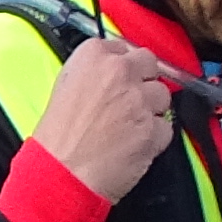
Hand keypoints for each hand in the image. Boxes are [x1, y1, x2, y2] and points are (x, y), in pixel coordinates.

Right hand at [32, 34, 179, 202]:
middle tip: (127, 99)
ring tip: (126, 127)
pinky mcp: (155, 127)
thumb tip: (115, 72)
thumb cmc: (56, 138)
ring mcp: (141, 99)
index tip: (114, 79)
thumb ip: (93, 73)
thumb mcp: (64, 89)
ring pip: (162, 95)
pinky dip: (153, 136)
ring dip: (150, 109)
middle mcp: (120, 72)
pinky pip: (166, 126)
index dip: (120, 65)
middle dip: (142, 79)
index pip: (122, 47)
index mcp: (92, 57)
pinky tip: (132, 145)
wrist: (60, 173)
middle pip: (149, 63)